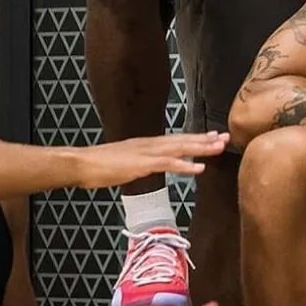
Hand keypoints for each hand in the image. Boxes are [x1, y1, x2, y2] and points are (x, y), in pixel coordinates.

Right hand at [76, 132, 228, 188]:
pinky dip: (185, 165)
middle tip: (225, 137)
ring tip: (219, 147)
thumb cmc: (98, 166)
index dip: (194, 138)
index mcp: (145, 144)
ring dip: (201, 148)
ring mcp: (146, 153)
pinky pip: (168, 164)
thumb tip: (144, 167)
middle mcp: (149, 144)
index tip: (211, 137)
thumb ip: (137, 164)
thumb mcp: (123, 164)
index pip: (175, 140)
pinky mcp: (141, 164)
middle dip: (204, 139)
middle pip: (182, 140)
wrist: (81, 164)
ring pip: (179, 148)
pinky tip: (199, 168)